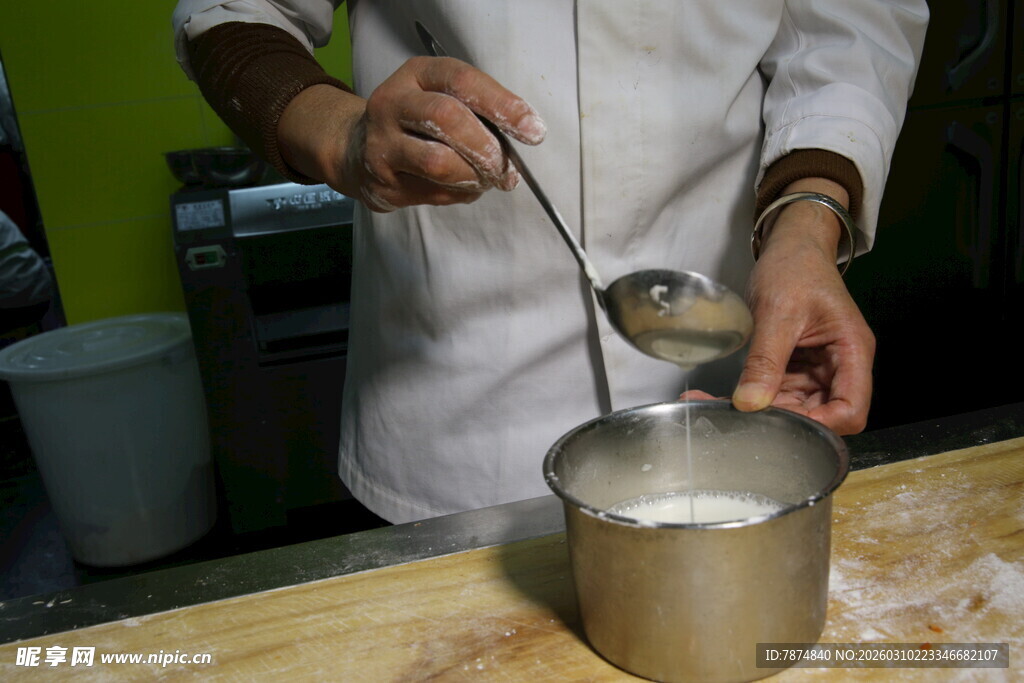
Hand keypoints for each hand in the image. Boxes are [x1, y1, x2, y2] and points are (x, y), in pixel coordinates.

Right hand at [277, 57, 545, 211]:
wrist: (357, 150)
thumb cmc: (417, 122)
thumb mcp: (442, 98)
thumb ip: (479, 113)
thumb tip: (521, 141)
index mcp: (417, 75)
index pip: (462, 81)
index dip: (502, 105)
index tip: (533, 131)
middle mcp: (393, 103)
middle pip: (446, 119)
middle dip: (486, 147)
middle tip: (506, 168)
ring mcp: (382, 143)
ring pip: (437, 162)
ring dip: (473, 176)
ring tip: (487, 180)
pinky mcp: (383, 181)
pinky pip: (432, 192)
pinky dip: (460, 193)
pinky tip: (464, 187)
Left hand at [729, 182, 874, 434]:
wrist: (789, 245)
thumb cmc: (796, 268)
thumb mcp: (778, 312)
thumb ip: (766, 360)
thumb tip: (749, 403)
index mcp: (851, 352)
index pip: (851, 409)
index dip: (822, 425)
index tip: (782, 429)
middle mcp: (838, 366)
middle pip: (821, 414)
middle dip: (782, 421)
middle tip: (738, 421)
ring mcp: (815, 369)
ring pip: (793, 407)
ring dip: (759, 411)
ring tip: (715, 408)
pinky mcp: (793, 366)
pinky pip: (775, 391)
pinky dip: (750, 397)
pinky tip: (718, 398)